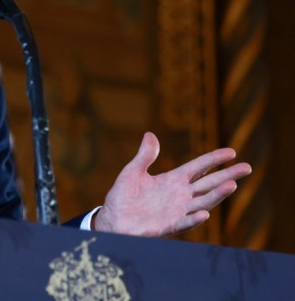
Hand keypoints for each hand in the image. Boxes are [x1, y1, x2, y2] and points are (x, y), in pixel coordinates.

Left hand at [93, 132, 251, 236]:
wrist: (112, 218)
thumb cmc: (123, 196)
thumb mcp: (133, 171)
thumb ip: (144, 156)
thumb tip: (150, 134)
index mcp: (173, 180)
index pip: (198, 167)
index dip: (214, 159)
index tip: (231, 152)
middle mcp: (180, 195)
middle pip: (208, 183)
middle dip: (227, 175)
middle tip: (246, 167)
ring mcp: (177, 210)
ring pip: (203, 202)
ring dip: (217, 195)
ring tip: (232, 185)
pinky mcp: (168, 225)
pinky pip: (184, 222)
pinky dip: (194, 219)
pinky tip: (205, 214)